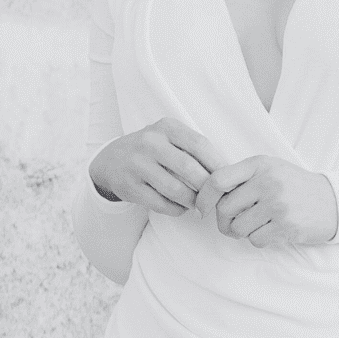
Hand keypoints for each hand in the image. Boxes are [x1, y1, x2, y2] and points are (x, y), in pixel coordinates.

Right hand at [89, 117, 228, 216]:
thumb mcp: (169, 137)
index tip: (227, 178)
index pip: (200, 144)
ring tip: (198, 204)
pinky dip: (176, 210)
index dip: (217, 164)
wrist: (110, 160)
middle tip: (214, 198)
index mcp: (167, 127)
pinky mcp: (130, 186)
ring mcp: (137, 165)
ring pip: (176, 190)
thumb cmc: (152, 149)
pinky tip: (181, 208)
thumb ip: (194, 148)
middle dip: (206, 188)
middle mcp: (150, 143)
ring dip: (192, 202)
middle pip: (189, 169)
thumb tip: (227, 170)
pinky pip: (161, 204)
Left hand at [193, 155, 338, 247]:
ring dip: (242, 232)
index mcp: (259, 165)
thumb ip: (242, 177)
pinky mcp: (286, 226)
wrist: (333, 201)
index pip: (218, 179)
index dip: (204, 197)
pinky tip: (272, 230)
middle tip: (232, 224)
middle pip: (225, 209)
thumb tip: (206, 195)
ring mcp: (278, 204)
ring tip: (257, 224)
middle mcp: (268, 182)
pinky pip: (256, 240)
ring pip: (238, 228)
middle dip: (223, 222)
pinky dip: (259, 239)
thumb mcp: (270, 169)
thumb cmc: (293, 186)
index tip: (201, 208)